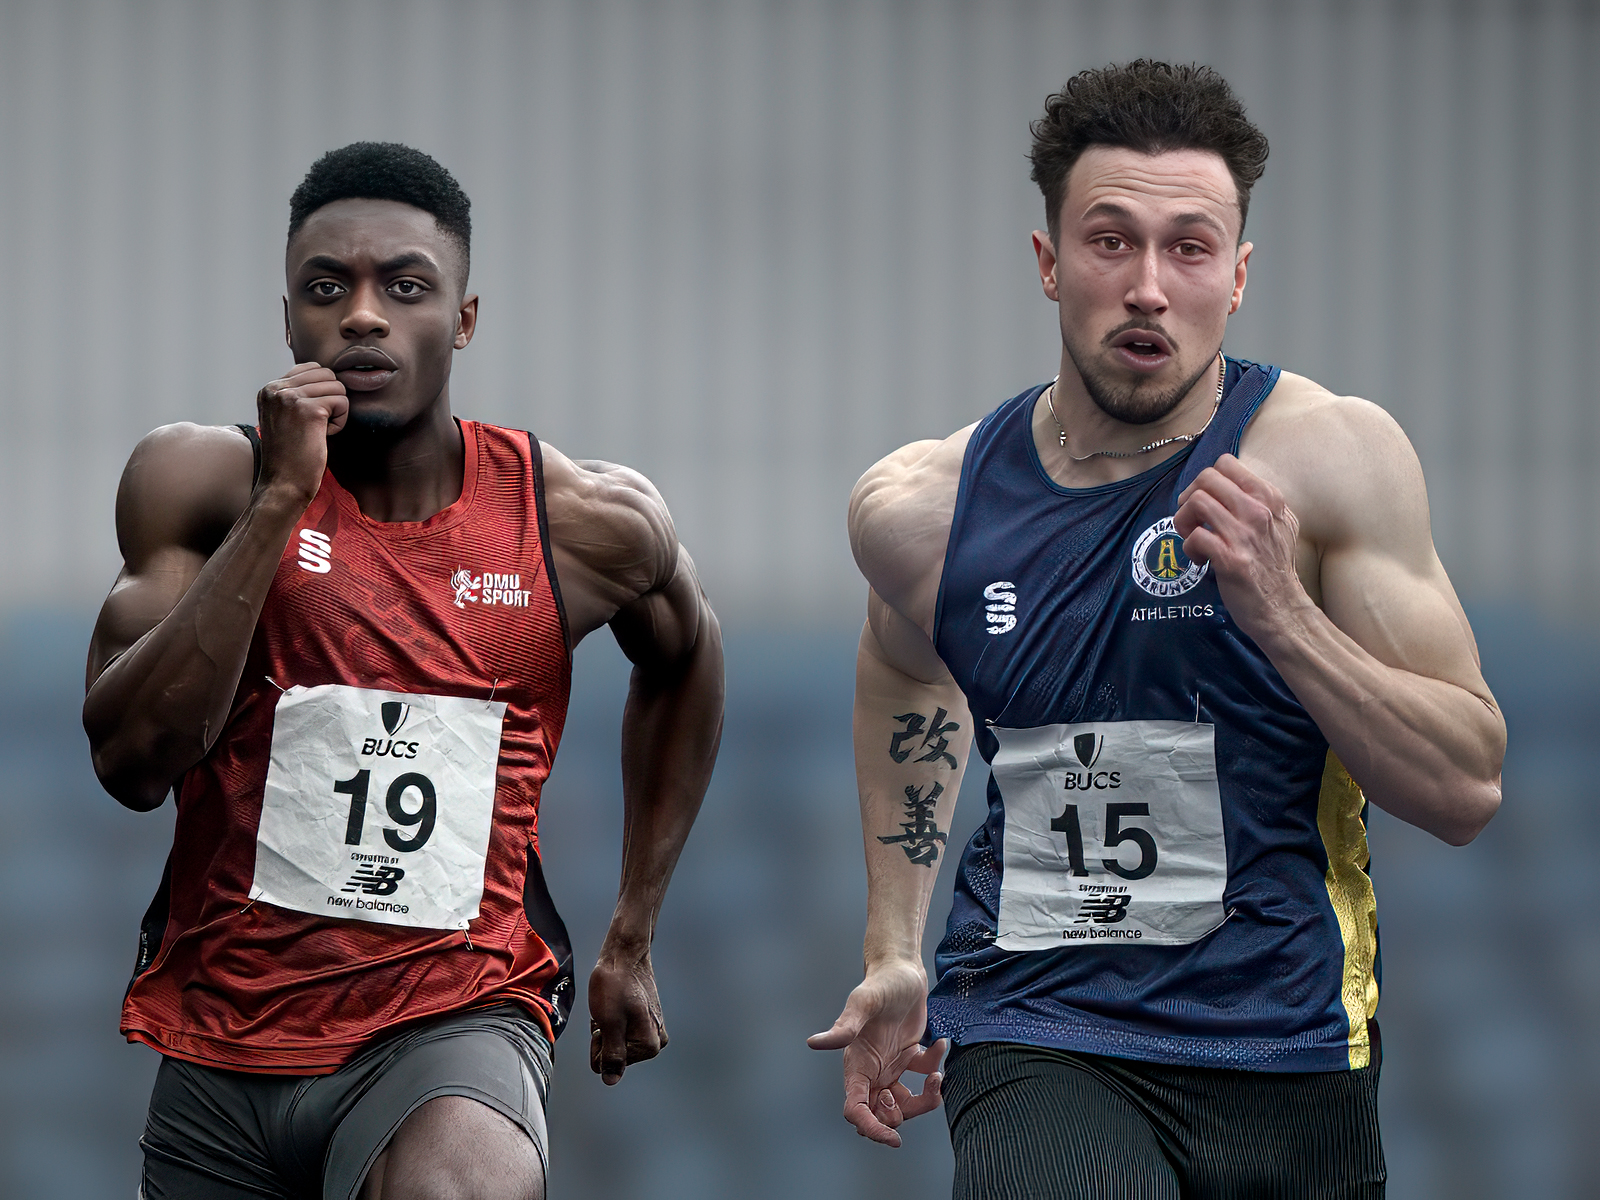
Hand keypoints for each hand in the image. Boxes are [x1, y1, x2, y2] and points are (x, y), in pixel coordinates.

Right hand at [255, 362, 349, 504]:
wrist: (283, 484)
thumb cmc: (290, 455)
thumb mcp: (285, 416)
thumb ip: (297, 394)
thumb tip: (327, 374)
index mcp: (268, 389)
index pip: (311, 368)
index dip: (322, 392)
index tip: (310, 417)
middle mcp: (275, 389)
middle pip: (327, 374)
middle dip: (331, 399)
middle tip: (317, 425)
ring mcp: (290, 398)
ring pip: (337, 386)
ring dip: (336, 411)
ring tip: (318, 431)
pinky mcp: (309, 410)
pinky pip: (342, 402)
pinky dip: (340, 422)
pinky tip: (323, 436)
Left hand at [588, 943, 666, 1084]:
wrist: (625, 954)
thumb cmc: (615, 983)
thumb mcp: (608, 1022)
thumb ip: (612, 1055)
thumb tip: (611, 1080)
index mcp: (649, 1046)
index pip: (607, 1065)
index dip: (599, 1044)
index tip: (606, 1021)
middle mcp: (655, 1041)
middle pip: (614, 1057)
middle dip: (603, 1036)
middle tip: (608, 1011)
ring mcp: (652, 1030)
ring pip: (615, 1043)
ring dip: (606, 1027)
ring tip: (612, 1005)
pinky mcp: (646, 1019)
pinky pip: (620, 1030)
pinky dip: (612, 1020)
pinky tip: (616, 1003)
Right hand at [807, 958, 944, 1147]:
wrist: (902, 967)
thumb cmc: (882, 982)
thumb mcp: (865, 1001)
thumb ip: (845, 1025)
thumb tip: (814, 1043)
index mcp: (856, 1064)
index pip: (856, 1109)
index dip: (871, 1128)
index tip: (893, 1139)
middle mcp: (871, 1070)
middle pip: (881, 1115)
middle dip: (901, 1116)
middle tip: (917, 1091)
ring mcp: (890, 1066)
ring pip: (903, 1105)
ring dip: (923, 1100)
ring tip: (937, 1075)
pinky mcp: (908, 1057)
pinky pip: (922, 1079)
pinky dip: (935, 1070)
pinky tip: (940, 1044)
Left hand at [1174, 453, 1310, 635]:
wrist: (1283, 607)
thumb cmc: (1276, 566)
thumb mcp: (1282, 523)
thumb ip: (1260, 501)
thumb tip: (1230, 482)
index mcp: (1269, 498)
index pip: (1226, 463)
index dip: (1206, 481)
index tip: (1205, 501)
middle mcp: (1259, 511)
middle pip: (1206, 478)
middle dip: (1189, 498)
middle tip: (1192, 520)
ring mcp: (1245, 535)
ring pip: (1196, 502)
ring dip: (1184, 521)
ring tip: (1193, 538)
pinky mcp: (1231, 559)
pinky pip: (1195, 536)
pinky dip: (1189, 547)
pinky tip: (1200, 560)